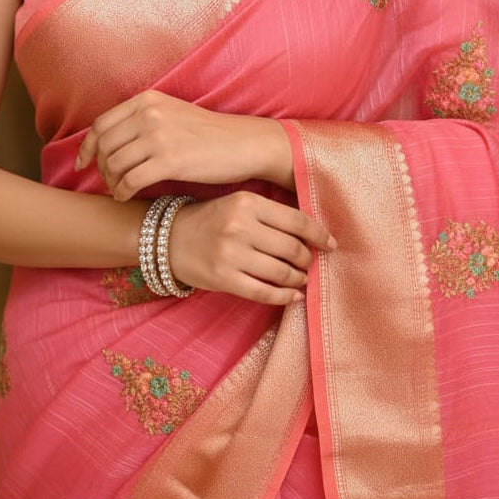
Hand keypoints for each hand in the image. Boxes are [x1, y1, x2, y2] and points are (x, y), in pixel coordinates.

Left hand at [74, 90, 293, 198]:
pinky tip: (127, 197)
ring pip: (114, 164)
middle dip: (100, 168)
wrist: (244, 144)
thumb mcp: (172, 113)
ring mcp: (159, 136)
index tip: (83, 163)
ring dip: (112, 182)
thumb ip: (143, 120)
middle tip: (108, 182)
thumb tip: (110, 142)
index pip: (101, 124)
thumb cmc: (209, 134)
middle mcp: (150, 114)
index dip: (87, 147)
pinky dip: (122, 192)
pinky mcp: (169, 161)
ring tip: (120, 190)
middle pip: (104, 146)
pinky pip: (130, 181)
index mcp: (148, 100)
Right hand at [168, 191, 335, 305]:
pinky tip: (293, 296)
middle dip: (308, 259)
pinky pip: (264, 292)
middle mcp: (240, 226)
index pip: (296, 220)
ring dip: (299, 278)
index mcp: (247, 202)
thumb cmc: (210, 219)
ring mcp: (231, 254)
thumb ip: (270, 215)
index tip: (330, 244)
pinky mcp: (224, 278)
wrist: (168, 238)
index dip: (319, 234)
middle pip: (292, 248)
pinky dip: (285, 297)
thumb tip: (312, 235)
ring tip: (301, 279)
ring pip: (281, 272)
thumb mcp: (238, 204)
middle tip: (310, 263)